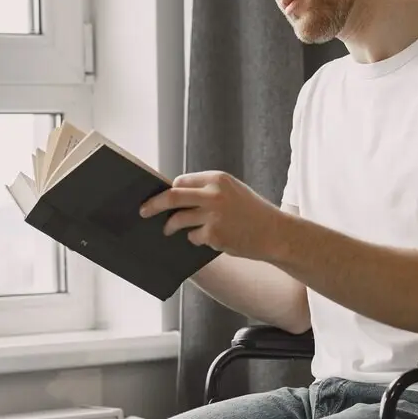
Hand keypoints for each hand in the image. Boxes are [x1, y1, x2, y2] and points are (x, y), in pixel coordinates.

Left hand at [139, 170, 284, 260]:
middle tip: (142, 211)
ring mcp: (213, 215)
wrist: (275, 233)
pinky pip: (193, 237)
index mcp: (217, 179)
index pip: (181, 181)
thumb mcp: (233, 191)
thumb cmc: (252, 212)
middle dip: (154, 204)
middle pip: (172, 196)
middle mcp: (214, 194)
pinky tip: (209, 239)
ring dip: (170, 226)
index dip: (170, 190)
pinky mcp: (214, 235)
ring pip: (178, 219)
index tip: (161, 197)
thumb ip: (208, 191)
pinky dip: (195, 239)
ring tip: (167, 230)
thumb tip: (175, 195)